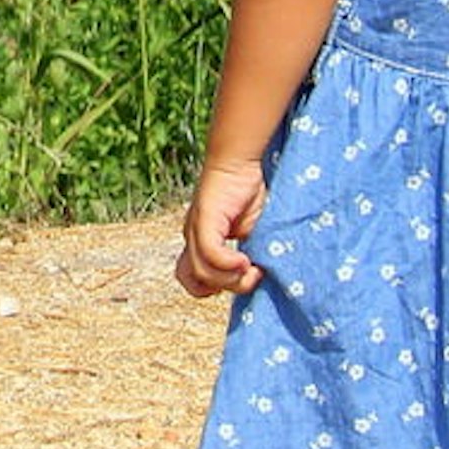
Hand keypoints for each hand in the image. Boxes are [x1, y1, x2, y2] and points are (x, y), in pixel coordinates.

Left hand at [175, 161, 265, 297]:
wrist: (238, 159)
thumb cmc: (246, 191)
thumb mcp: (249, 230)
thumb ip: (247, 252)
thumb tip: (257, 275)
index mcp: (199, 242)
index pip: (191, 280)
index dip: (214, 289)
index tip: (242, 278)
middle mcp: (192, 237)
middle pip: (195, 282)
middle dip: (227, 288)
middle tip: (253, 275)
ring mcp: (195, 229)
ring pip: (202, 273)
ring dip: (231, 279)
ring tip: (253, 268)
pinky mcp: (204, 218)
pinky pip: (209, 253)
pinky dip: (227, 264)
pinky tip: (245, 260)